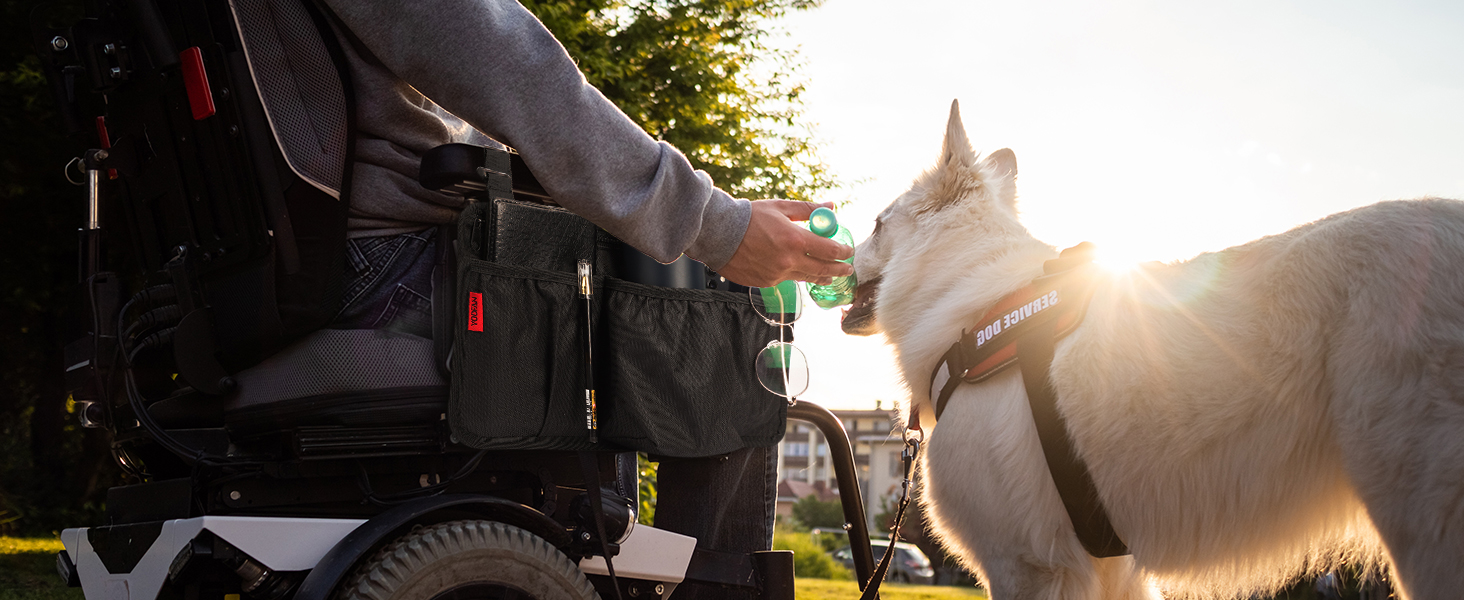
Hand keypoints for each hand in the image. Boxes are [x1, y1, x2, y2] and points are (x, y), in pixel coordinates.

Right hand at [717, 200, 854, 287]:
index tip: (847, 250)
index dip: (843, 251)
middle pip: (824, 270)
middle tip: (847, 269)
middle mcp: (789, 261)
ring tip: (829, 275)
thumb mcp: (780, 207)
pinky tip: (797, 269)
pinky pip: (788, 281)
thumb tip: (831, 206)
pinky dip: (796, 275)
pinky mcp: (767, 283)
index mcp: (795, 239)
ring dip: (822, 277)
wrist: (719, 235)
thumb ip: (808, 209)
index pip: (830, 250)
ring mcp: (778, 275)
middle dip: (839, 270)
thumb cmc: (748, 218)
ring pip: (807, 278)